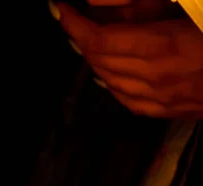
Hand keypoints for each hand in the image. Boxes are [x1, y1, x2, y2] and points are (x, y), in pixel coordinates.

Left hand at [56, 3, 202, 117]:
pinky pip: (128, 101)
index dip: (74, 24)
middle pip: (100, 62)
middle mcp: (157, 78)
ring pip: (111, 83)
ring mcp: (163, 99)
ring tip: (85, 39)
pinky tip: (106, 76)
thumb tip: (105, 3)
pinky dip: (111, 85)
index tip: (59, 7)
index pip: (100, 40)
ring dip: (93, 61)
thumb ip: (148, 5)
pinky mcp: (170, 110)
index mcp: (164, 47)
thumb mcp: (194, 8)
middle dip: (80, 38)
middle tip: (70, 18)